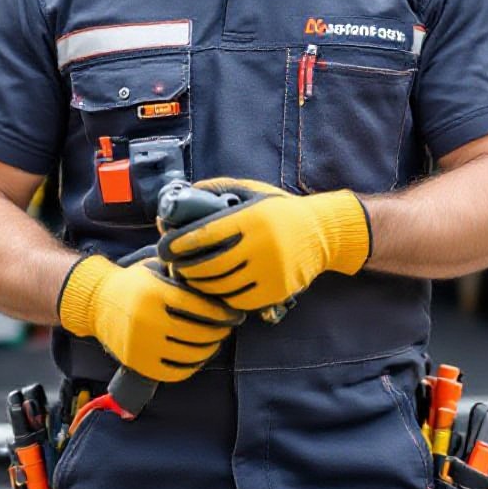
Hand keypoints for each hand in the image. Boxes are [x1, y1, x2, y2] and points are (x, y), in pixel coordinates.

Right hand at [58, 255, 242, 382]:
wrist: (98, 304)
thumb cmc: (135, 283)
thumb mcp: (155, 269)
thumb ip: (182, 275)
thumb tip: (218, 277)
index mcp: (155, 293)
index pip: (200, 308)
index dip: (223, 313)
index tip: (235, 315)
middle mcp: (147, 320)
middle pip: (198, 333)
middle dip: (219, 332)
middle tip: (228, 329)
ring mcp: (142, 345)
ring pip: (189, 354)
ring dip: (209, 350)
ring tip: (216, 342)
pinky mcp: (138, 364)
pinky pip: (174, 372)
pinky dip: (191, 366)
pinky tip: (198, 356)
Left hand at [158, 178, 371, 311]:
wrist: (322, 232)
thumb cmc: (280, 209)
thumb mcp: (253, 191)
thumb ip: (220, 188)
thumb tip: (186, 191)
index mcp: (251, 218)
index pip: (204, 234)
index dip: (179, 243)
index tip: (164, 247)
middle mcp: (260, 245)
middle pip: (210, 265)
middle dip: (186, 268)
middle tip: (174, 266)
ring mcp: (270, 271)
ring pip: (222, 286)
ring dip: (200, 284)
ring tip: (191, 278)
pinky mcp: (277, 290)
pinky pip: (239, 300)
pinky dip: (222, 297)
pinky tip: (215, 289)